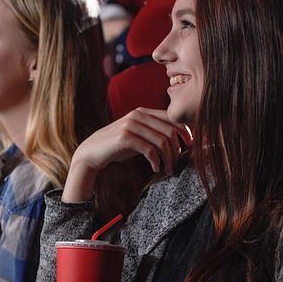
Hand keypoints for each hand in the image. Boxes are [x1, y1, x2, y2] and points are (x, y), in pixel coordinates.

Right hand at [63, 108, 190, 202]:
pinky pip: (149, 150)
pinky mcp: (125, 137)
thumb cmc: (118, 146)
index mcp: (143, 111)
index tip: (190, 147)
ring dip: (169, 159)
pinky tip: (156, 169)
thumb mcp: (138, 135)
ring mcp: (131, 125)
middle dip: (178, 149)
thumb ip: (153, 132)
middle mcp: (138, 115)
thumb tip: (180, 140)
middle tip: (178, 164)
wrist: (92, 152)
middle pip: (170, 130)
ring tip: (169, 170)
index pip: (172, 118)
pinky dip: (156, 161)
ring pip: (162, 141)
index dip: (186, 132)